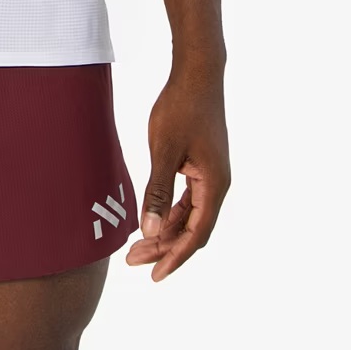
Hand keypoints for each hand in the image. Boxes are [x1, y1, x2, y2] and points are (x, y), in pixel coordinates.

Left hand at [125, 64, 229, 280]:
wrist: (197, 74)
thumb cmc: (182, 108)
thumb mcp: (165, 150)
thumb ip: (158, 191)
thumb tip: (149, 231)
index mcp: (214, 186)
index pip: (196, 234)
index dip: (175, 256)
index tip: (155, 275)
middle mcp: (217, 185)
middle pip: (191, 228)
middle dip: (164, 247)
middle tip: (133, 261)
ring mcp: (210, 175)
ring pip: (188, 214)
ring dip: (164, 230)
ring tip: (136, 246)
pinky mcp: (201, 165)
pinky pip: (186, 198)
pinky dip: (169, 211)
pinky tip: (150, 218)